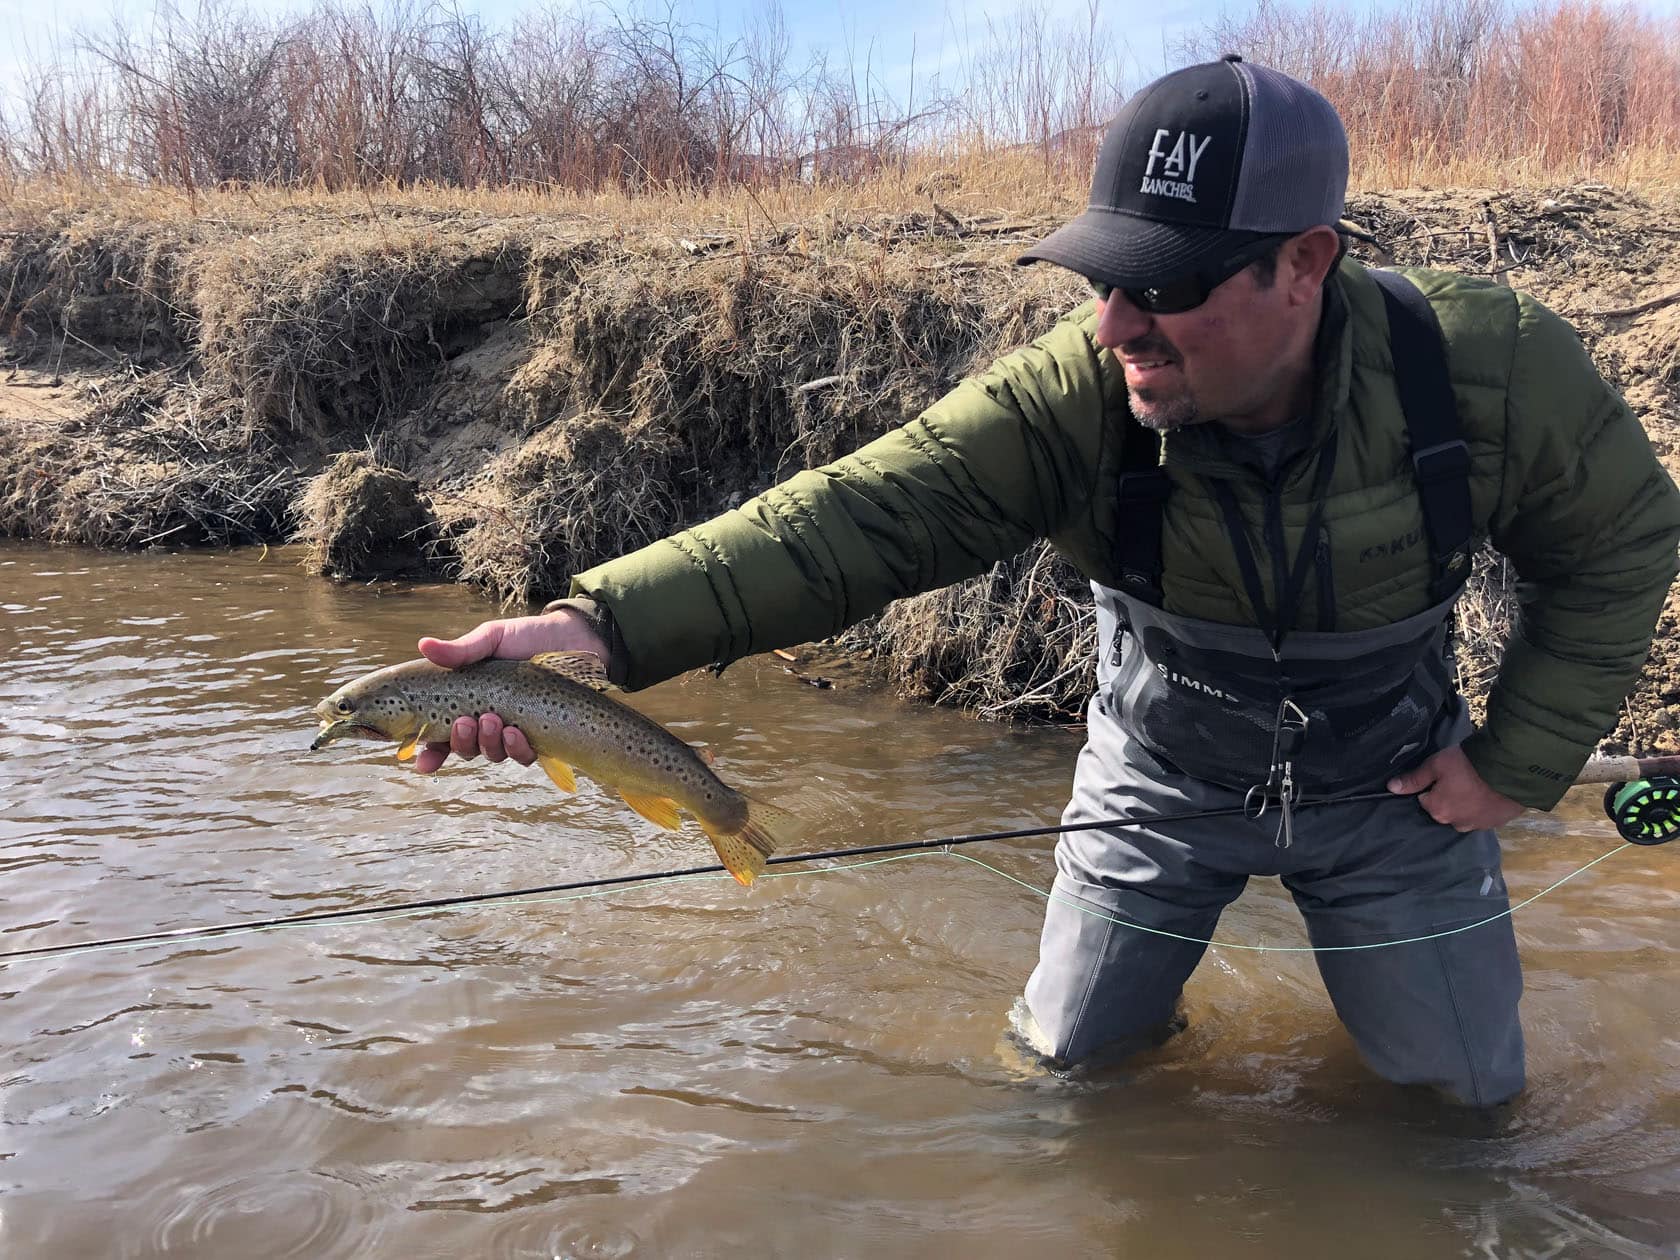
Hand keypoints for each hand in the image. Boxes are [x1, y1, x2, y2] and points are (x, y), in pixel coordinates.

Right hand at [412, 609, 609, 773]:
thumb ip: (461, 650)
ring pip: (492, 753)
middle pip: (465, 748)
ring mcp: (513, 730)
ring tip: (493, 720)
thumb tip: (423, 645)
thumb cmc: (528, 637)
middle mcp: (487, 720)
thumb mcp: (492, 638)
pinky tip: (515, 731)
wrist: (573, 637)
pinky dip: (516, 748)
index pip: (440, 734)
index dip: (429, 753)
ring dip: (487, 743)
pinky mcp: (540, 736)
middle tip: (465, 722)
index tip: (420, 760)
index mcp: (467, 701)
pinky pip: (523, 755)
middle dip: (460, 742)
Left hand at [1387, 745, 1524, 831]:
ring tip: (1478, 784)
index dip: (1433, 785)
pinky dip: (1484, 807)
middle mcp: (1455, 824)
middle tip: (1462, 778)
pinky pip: (1483, 816)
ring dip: (1467, 803)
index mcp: (1437, 811)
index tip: (1445, 775)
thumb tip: (1391, 788)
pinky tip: (1490, 793)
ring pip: (1464, 814)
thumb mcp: (1436, 765)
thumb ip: (1414, 779)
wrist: (1511, 769)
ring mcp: (1478, 826)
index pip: (1425, 799)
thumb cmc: (1468, 765)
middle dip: (1449, 796)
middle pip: (1445, 809)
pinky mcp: (1496, 823)